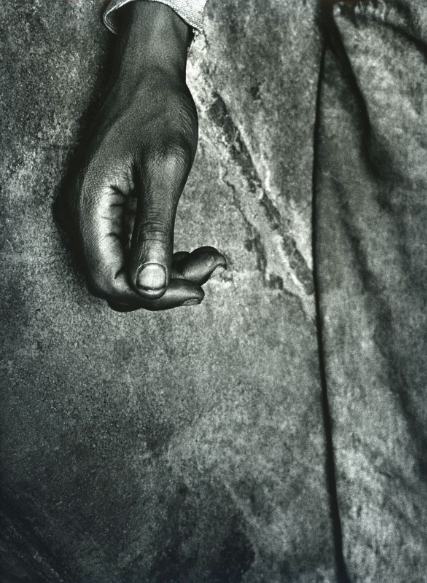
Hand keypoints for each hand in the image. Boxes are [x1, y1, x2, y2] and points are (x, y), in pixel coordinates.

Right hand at [60, 2, 225, 310]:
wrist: (147, 76)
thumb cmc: (156, 112)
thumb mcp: (164, 171)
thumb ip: (155, 231)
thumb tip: (150, 287)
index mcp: (89, 209)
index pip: (110, 280)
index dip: (154, 295)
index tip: (196, 289)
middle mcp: (83, 217)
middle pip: (118, 281)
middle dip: (167, 284)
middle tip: (209, 265)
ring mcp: (94, 215)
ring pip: (128, 269)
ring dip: (170, 272)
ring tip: (209, 257)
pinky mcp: (109, 210)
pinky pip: (132, 251)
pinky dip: (163, 257)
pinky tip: (192, 251)